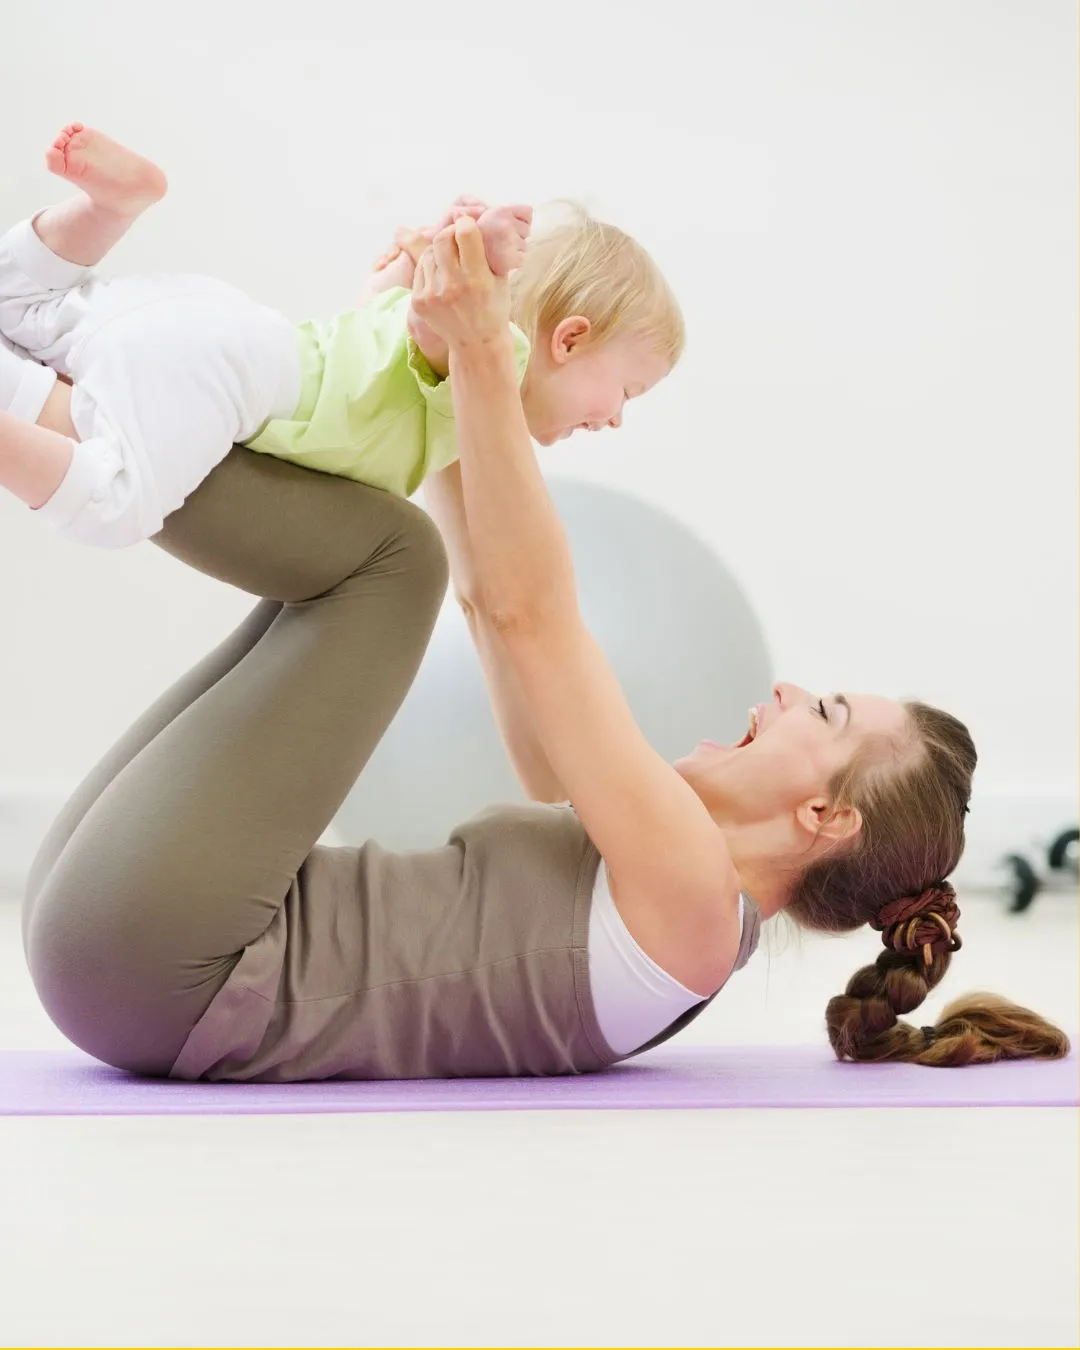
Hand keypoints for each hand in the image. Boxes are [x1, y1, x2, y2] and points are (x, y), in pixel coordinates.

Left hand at [411, 215, 511, 347]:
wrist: (477, 344)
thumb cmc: (493, 308)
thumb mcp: (500, 279)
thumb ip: (490, 251)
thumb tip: (474, 218)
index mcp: (477, 280)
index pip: (465, 233)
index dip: (466, 224)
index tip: (468, 227)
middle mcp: (453, 287)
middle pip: (442, 238)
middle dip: (450, 233)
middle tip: (456, 238)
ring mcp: (433, 295)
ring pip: (429, 253)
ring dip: (439, 251)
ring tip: (450, 262)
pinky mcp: (419, 302)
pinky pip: (420, 270)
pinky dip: (430, 267)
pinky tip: (441, 277)